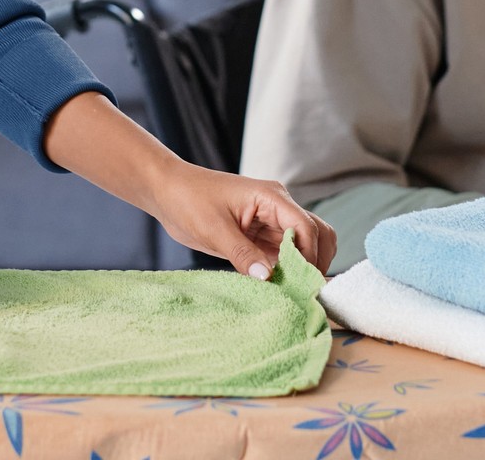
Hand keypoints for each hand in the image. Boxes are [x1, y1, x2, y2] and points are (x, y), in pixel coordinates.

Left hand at [147, 163, 337, 279]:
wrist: (168, 192)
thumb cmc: (189, 199)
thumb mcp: (214, 229)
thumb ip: (242, 253)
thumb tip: (267, 279)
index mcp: (272, 197)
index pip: (306, 227)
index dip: (309, 257)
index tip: (302, 284)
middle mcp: (278, 208)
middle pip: (316, 234)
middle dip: (315, 261)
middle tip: (303, 291)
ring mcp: (270, 222)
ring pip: (303, 246)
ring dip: (301, 268)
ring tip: (291, 293)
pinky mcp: (259, 237)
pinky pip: (283, 255)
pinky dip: (285, 271)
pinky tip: (277, 289)